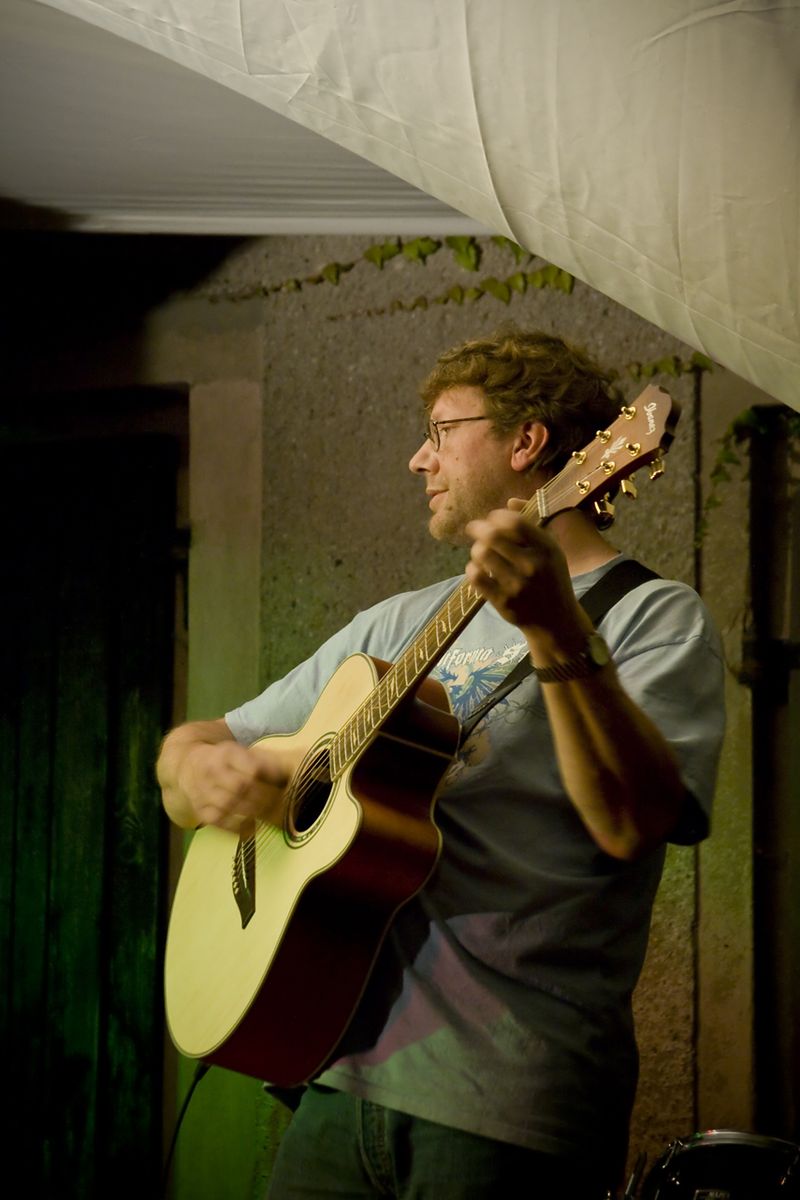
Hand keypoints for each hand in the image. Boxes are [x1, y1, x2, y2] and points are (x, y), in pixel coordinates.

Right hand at [176, 740, 291, 832]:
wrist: (184, 766)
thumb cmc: (221, 759)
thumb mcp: (237, 750)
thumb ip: (261, 759)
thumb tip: (289, 770)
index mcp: (225, 753)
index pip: (252, 767)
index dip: (271, 777)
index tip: (285, 783)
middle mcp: (212, 771)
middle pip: (242, 786)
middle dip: (265, 797)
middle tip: (281, 803)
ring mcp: (204, 792)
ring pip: (231, 804)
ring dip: (254, 812)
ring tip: (271, 816)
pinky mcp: (201, 810)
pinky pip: (220, 821)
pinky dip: (237, 827)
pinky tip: (253, 828)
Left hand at [464, 501, 583, 642]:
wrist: (555, 621)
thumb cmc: (550, 579)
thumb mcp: (552, 552)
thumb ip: (532, 528)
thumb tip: (509, 501)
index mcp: (547, 549)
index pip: (515, 522)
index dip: (497, 515)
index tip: (492, 518)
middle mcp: (533, 566)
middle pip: (493, 535)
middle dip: (478, 528)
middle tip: (474, 528)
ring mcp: (517, 585)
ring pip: (482, 554)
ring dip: (476, 548)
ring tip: (479, 550)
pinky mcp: (503, 601)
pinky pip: (476, 576)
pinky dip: (472, 568)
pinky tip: (477, 568)